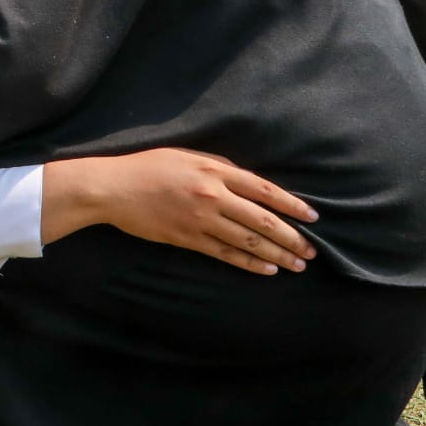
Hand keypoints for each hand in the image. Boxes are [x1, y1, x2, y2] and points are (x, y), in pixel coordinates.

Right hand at [45, 149, 318, 274]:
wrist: (113, 188)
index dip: (291, 205)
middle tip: (311, 251)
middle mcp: (212, 196)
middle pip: (262, 221)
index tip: (312, 217)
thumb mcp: (187, 156)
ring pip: (247, 241)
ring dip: (276, 254)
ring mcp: (200, 220)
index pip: (264, 190)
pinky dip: (248, 263)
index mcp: (215, 170)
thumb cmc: (148, 167)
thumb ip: (218, 167)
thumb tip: (248, 182)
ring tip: (296, 265)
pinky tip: (266, 270)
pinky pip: (224, 254)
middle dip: (291, 237)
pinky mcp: (186, 239)